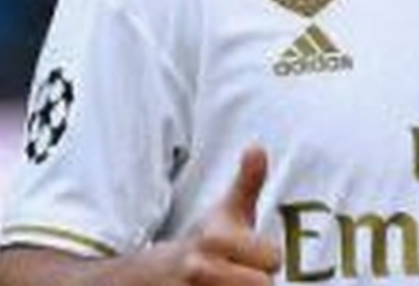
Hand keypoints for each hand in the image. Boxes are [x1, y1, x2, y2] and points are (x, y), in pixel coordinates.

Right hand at [169, 145, 282, 284]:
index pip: (274, 259)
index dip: (266, 258)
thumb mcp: (223, 212)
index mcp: (214, 239)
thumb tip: (257, 147)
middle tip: (236, 275)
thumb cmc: (201, 242)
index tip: (246, 254)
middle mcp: (199, 269)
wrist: (145, 279)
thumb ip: (247, 183)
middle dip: (254, 283)